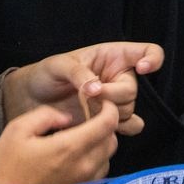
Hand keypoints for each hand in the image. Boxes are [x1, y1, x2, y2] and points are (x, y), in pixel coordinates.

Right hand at [0, 100, 120, 183]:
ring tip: (82, 135)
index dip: (110, 108)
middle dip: (105, 124)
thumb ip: (47, 115)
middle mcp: (83, 166)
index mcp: (69, 147)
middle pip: (112, 140)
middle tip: (90, 116)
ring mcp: (83, 181)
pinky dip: (96, 157)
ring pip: (108, 155)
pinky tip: (78, 153)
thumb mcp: (18, 128)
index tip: (101, 101)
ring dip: (101, 142)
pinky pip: (100, 169)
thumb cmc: (6, 164)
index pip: (108, 124)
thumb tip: (68, 116)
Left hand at [3, 42, 163, 134]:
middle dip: (111, 96)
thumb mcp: (58, 65)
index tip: (142, 69)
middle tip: (88, 97)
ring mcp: (114, 102)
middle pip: (133, 91)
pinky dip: (115, 130)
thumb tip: (96, 89)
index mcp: (113, 57)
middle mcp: (118, 78)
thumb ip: (78, 73)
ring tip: (85, 111)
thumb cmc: (46, 74)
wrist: (30, 101)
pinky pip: (127, 128)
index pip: (149, 52)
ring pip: (129, 111)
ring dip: (109, 115)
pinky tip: (96, 128)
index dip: (152, 59)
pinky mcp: (108, 122)